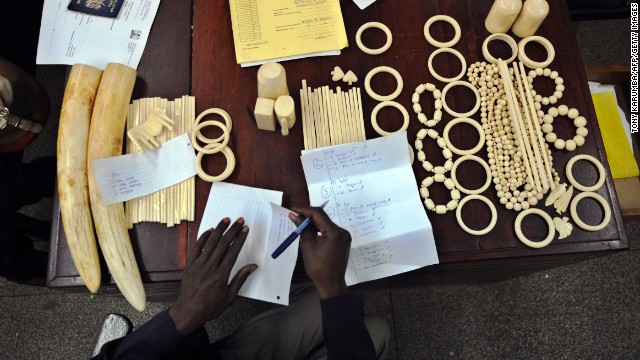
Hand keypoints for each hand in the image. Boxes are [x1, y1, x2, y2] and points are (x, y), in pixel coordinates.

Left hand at [169, 217, 256, 334]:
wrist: (188, 312)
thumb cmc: (210, 306)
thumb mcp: (230, 297)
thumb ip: (240, 279)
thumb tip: (252, 266)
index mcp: (221, 275)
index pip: (233, 251)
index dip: (240, 238)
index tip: (245, 230)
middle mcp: (210, 267)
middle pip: (223, 243)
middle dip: (232, 230)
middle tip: (240, 221)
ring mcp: (198, 265)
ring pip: (210, 242)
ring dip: (219, 229)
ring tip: (226, 220)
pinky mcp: (190, 264)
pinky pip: (196, 247)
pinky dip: (203, 237)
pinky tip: (210, 231)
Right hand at [290, 206, 349, 298]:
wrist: (331, 284)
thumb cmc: (318, 268)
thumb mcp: (308, 246)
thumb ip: (302, 229)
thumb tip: (294, 216)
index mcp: (335, 233)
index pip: (319, 214)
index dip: (305, 210)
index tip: (294, 210)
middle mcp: (342, 232)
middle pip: (323, 218)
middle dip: (308, 217)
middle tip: (295, 216)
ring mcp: (344, 236)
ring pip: (326, 224)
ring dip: (314, 223)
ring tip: (300, 226)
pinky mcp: (343, 241)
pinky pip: (330, 231)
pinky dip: (320, 230)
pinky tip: (310, 233)